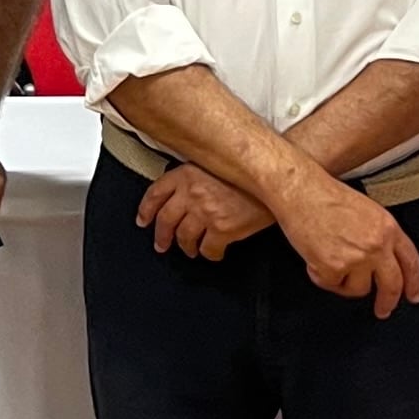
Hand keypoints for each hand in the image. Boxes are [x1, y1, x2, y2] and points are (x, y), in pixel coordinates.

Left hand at [134, 165, 272, 260]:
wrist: (275, 179)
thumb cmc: (249, 171)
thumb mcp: (215, 164)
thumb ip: (196, 177)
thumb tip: (184, 194)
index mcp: (186, 173)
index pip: (155, 193)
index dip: (146, 210)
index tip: (143, 220)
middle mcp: (192, 192)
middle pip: (166, 219)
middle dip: (161, 235)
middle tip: (161, 244)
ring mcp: (205, 211)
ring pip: (184, 237)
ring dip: (185, 246)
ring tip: (189, 250)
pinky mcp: (222, 228)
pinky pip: (208, 249)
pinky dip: (209, 254)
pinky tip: (213, 253)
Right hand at [278, 176, 418, 315]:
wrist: (300, 190)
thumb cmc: (325, 195)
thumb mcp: (366, 210)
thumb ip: (379, 235)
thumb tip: (382, 260)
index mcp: (387, 228)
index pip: (411, 262)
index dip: (414, 283)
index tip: (413, 295)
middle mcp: (376, 245)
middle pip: (392, 285)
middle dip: (388, 302)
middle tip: (383, 309)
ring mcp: (356, 258)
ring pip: (359, 289)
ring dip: (344, 281)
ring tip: (331, 261)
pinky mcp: (334, 268)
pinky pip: (332, 285)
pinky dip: (322, 276)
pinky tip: (316, 258)